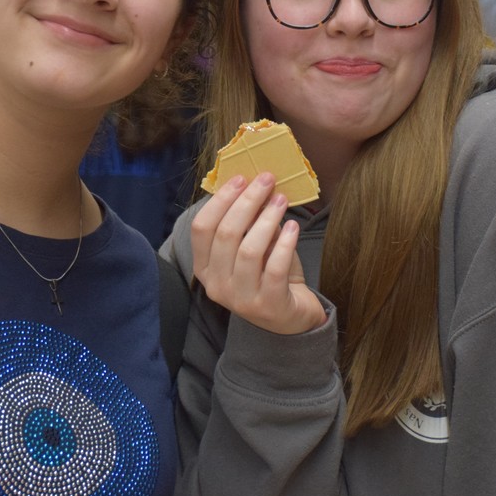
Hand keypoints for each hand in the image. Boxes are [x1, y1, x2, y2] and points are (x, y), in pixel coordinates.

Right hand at [190, 173, 325, 334]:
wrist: (289, 318)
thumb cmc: (267, 275)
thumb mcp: (251, 247)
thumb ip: (247, 223)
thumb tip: (254, 184)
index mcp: (204, 268)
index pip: (202, 228)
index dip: (220, 200)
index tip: (241, 178)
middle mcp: (216, 285)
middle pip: (226, 234)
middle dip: (247, 201)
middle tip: (266, 181)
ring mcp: (240, 299)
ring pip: (249, 250)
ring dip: (267, 219)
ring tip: (281, 200)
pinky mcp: (267, 305)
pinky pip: (274, 267)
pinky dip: (284, 243)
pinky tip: (293, 227)